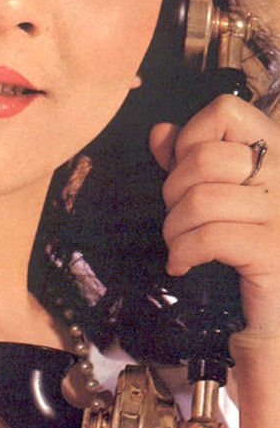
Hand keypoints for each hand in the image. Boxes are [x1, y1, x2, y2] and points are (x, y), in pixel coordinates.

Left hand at [150, 95, 279, 337]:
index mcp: (274, 152)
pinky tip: (182, 265)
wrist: (275, 316)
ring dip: (174, 228)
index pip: (226, 111)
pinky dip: (184, 252)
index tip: (183, 171)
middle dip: (173, 190)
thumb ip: (188, 158)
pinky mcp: (273, 253)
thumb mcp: (216, 194)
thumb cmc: (243, 247)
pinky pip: (210, 237)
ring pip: (202, 199)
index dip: (190, 137)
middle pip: (205, 157)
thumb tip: (160, 131)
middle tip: (178, 217)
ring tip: (178, 245)